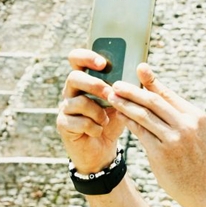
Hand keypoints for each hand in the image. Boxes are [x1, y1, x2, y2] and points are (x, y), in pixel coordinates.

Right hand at [56, 48, 126, 173]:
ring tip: (105, 120)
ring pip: (78, 102)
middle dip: (95, 85)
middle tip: (110, 94)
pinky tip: (98, 131)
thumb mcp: (121, 101)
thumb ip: (126, 86)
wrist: (103, 150)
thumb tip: (142, 69)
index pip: (76, 58)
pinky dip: (94, 127)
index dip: (87, 57)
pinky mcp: (63, 124)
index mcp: (84, 79)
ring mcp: (65, 108)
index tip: (103, 63)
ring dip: (97, 112)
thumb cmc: (112, 121)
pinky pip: (79, 122)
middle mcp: (70, 91)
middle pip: (74, 77)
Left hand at [109, 64, 205, 206]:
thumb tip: (155, 94)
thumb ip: (176, 115)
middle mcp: (186, 125)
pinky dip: (129, 122)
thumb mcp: (193, 132)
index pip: (167, 93)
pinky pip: (140, 133)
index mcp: (195, 115)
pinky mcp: (162, 154)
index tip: (137, 68)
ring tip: (112, 97)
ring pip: (144, 115)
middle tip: (116, 83)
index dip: (150, 80)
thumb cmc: (197, 159)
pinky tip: (119, 116)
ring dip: (125, 104)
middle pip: (153, 101)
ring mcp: (174, 140)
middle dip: (132, 90)